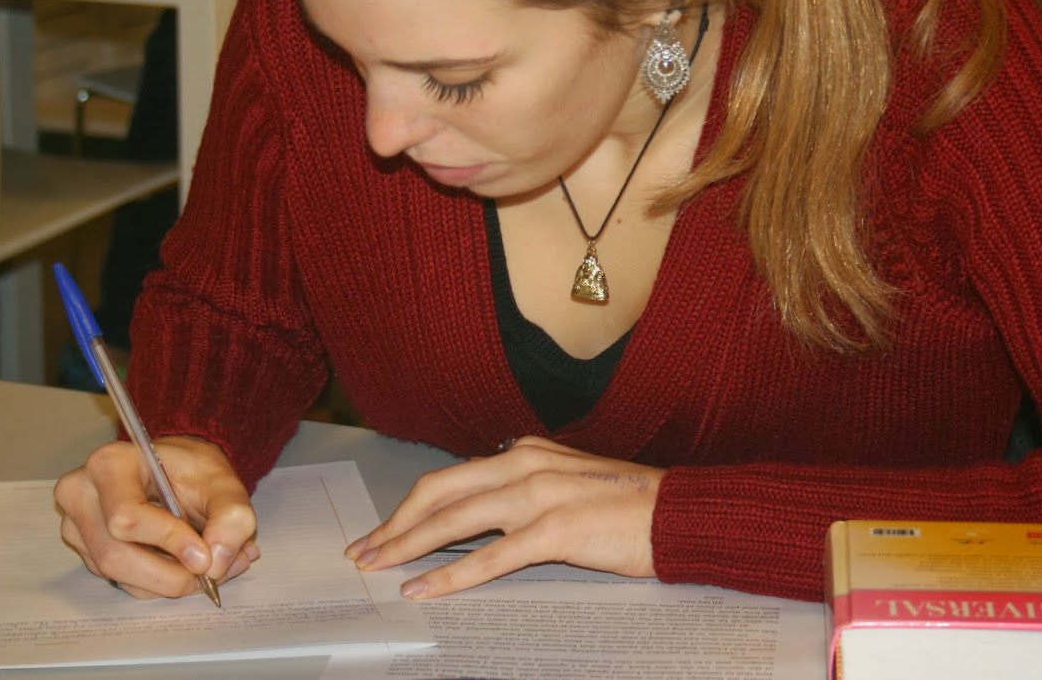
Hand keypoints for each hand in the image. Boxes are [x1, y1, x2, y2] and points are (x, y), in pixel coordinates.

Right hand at [54, 435, 259, 598]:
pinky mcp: (86, 551)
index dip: (168, 542)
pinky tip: (184, 566)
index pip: (127, 517)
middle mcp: (81, 494)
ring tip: (210, 567)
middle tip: (213, 573)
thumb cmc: (192, 471)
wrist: (175, 472)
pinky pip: (122, 582)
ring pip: (119, 576)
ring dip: (169, 582)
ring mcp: (77, 526)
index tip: (205, 558)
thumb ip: (231, 517)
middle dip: (170, 574)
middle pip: (116, 556)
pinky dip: (159, 583)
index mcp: (108, 464)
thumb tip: (216, 563)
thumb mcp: (223, 483)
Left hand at [345, 437, 663, 598]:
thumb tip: (486, 501)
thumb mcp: (568, 480)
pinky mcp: (554, 531)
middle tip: (364, 551)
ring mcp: (538, 496)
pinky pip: (489, 558)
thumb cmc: (628, 505)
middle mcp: (524, 465)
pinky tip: (424, 587)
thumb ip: (526, 485)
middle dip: (394, 524)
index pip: (451, 477)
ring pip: (454, 520)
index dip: (410, 505)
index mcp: (525, 452)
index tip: (383, 530)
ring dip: (408, 547)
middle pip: (438, 492)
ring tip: (380, 569)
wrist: (678, 513)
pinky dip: (449, 574)